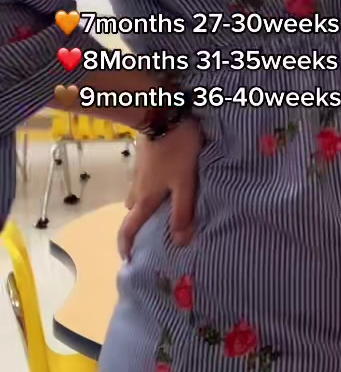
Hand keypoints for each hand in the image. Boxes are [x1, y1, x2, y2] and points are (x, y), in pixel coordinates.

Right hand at [118, 118, 202, 259]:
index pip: (128, 227)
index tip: (127, 260)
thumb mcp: (185, 181)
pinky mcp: (144, 155)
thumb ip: (183, 210)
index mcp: (146, 197)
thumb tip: (179, 242)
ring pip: (139, 192)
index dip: (125, 245)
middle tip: (151, 231)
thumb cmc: (176, 149)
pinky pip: (145, 178)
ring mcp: (139, 169)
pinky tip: (165, 181)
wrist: (162, 111)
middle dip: (138, 223)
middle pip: (134, 210)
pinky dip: (151, 186)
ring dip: (145, 202)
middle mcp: (138, 186)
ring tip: (161, 207)